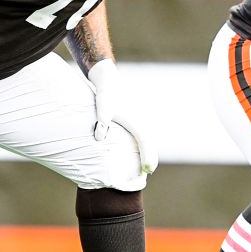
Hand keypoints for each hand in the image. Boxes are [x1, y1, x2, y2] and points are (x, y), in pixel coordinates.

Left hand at [87, 59, 156, 173]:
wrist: (109, 80)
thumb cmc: (106, 95)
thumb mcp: (103, 108)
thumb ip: (102, 123)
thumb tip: (99, 138)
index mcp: (136, 121)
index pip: (146, 143)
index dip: (148, 158)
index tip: (148, 170)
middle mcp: (141, 120)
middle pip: (150, 142)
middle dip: (151, 157)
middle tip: (148, 171)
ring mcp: (140, 118)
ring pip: (148, 137)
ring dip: (148, 150)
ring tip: (145, 164)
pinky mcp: (136, 116)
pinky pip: (143, 132)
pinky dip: (144, 142)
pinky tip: (139, 147)